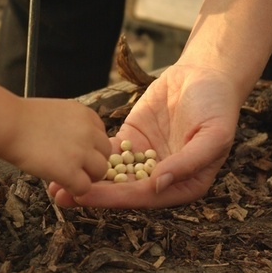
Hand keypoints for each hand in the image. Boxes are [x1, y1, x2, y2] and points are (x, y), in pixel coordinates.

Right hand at [4, 98, 110, 196]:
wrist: (8, 124)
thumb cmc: (21, 118)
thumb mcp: (56, 112)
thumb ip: (71, 126)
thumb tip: (73, 142)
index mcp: (86, 114)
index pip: (101, 136)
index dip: (89, 147)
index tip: (75, 152)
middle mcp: (89, 132)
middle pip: (105, 153)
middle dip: (92, 162)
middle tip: (74, 168)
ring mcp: (82, 152)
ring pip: (100, 172)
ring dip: (86, 177)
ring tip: (69, 178)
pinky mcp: (70, 171)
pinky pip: (84, 188)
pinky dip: (74, 190)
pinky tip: (61, 185)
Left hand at [49, 65, 243, 207]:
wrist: (204, 75)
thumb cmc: (217, 106)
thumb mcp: (214, 135)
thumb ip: (188, 162)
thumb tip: (158, 184)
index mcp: (184, 184)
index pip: (144, 195)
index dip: (114, 197)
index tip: (85, 195)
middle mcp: (160, 177)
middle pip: (122, 189)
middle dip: (91, 193)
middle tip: (60, 196)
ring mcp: (143, 159)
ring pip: (110, 174)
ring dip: (84, 178)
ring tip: (53, 183)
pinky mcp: (130, 142)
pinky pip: (107, 153)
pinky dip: (87, 156)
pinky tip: (65, 158)